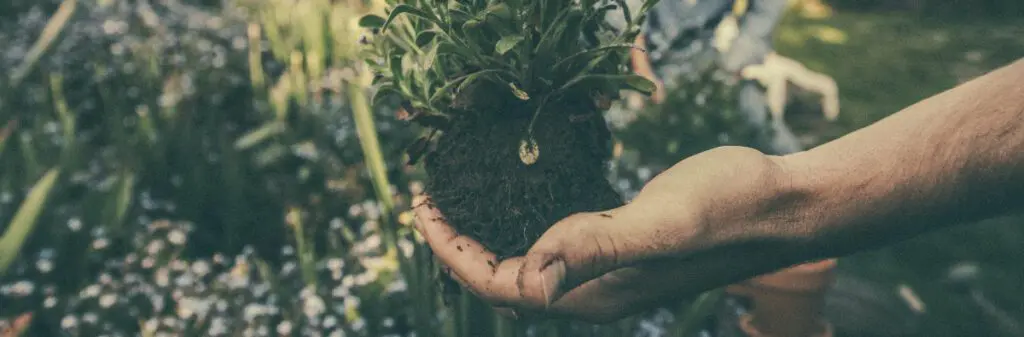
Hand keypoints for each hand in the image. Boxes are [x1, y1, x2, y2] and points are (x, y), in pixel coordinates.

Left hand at [413, 147, 817, 322]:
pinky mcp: (626, 244)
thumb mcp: (662, 225)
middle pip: (507, 280)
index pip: (501, 286)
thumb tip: (530, 282)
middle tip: (428, 201)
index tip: (423, 208)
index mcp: (595, 294)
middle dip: (459, 247)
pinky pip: (560, 243)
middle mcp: (597, 290)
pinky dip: (526, 223)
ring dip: (488, 237)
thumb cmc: (730, 212)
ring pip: (530, 263)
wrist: (784, 204)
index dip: (453, 253)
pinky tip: (519, 197)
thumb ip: (595, 248)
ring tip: (458, 202)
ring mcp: (612, 269)